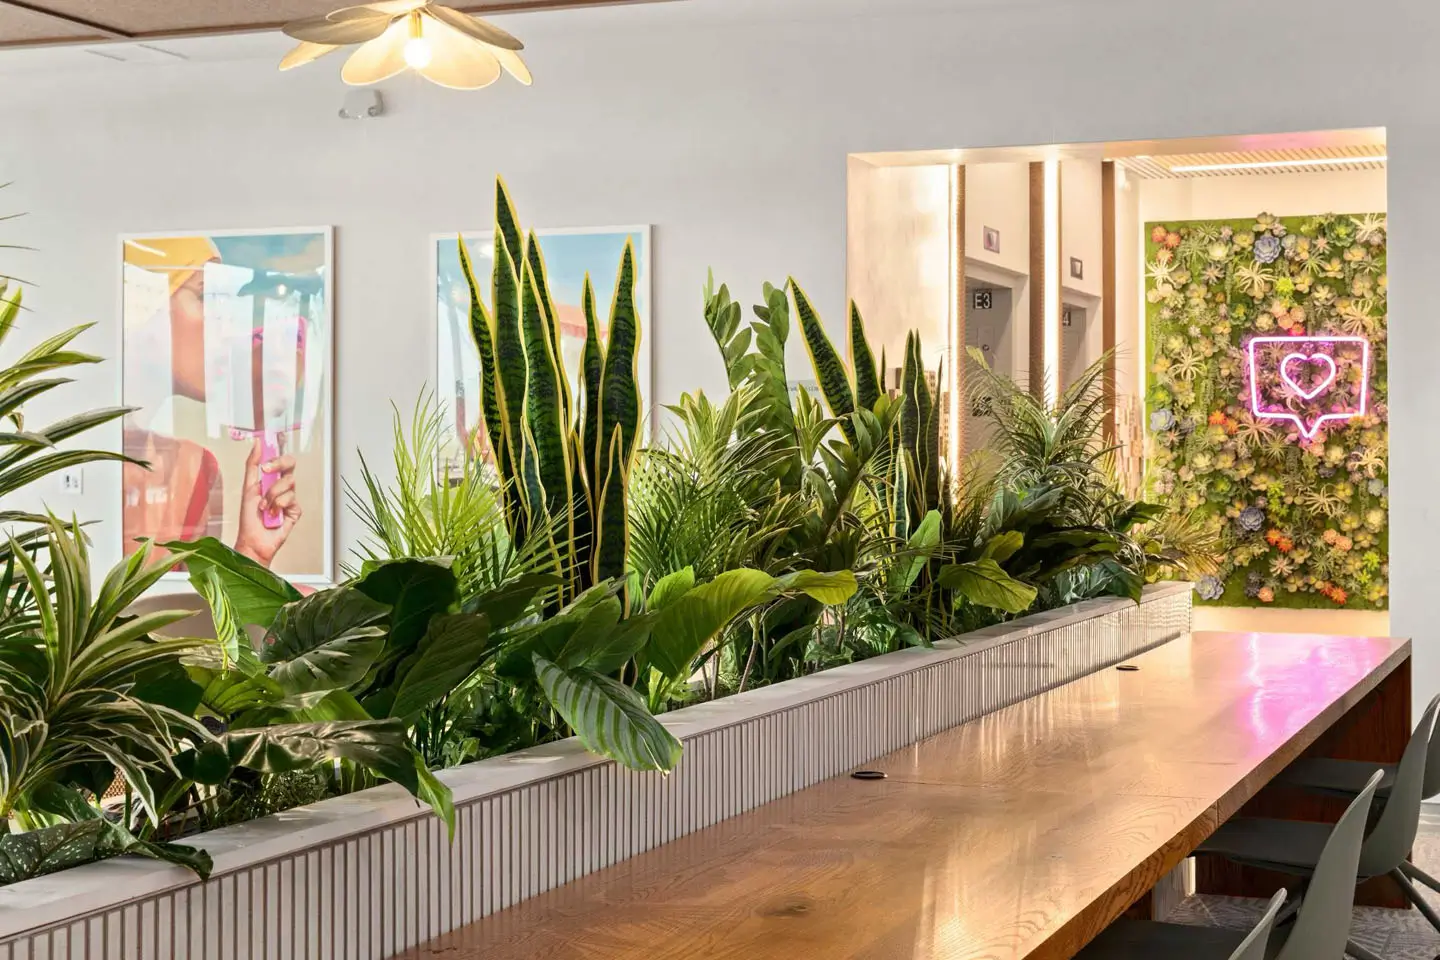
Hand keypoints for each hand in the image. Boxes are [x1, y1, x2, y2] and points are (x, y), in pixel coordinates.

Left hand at [234, 436, 300, 567]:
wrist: (253, 539)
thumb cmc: (248, 518)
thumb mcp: (248, 487)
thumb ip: (253, 465)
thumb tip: (257, 444)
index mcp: (270, 480)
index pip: (280, 460)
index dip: (277, 454)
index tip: (267, 454)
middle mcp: (281, 486)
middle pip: (290, 465)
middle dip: (278, 465)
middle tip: (267, 471)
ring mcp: (289, 498)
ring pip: (288, 482)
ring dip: (272, 494)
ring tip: (264, 506)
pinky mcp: (295, 510)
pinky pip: (291, 499)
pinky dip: (279, 505)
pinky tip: (273, 514)